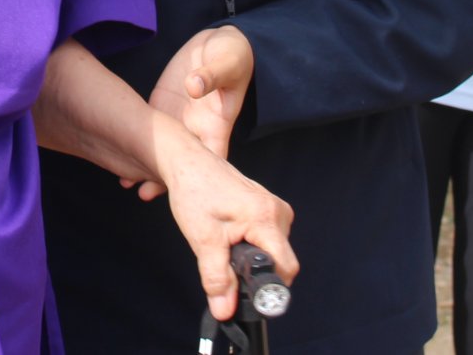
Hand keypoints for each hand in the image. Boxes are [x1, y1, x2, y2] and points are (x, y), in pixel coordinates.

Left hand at [126, 28, 254, 199]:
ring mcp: (177, 120)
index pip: (212, 159)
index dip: (200, 178)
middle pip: (182, 164)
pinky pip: (148, 131)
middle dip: (165, 181)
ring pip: (161, 152)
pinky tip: (118, 158)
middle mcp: (196, 128)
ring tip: (125, 183)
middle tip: (143, 194)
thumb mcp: (227, 63)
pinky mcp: (161, 106)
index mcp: (217, 124)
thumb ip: (211, 75)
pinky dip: (135, 145)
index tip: (183, 192)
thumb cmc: (232, 55)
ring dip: (146, 168)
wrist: (218, 42)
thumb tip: (193, 86)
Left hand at [150, 117, 297, 322]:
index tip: (248, 296)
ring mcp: (274, 207)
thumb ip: (217, 278)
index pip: (285, 267)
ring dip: (250, 256)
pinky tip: (228, 235)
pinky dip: (249, 244)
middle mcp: (277, 211)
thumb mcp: (203, 240)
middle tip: (225, 262)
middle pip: (278, 260)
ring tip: (223, 243)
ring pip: (272, 249)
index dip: (268, 287)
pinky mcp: (266, 205)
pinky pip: (266, 236)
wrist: (187, 161)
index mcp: (267, 218)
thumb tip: (225, 311)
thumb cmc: (194, 191)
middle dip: (254, 270)